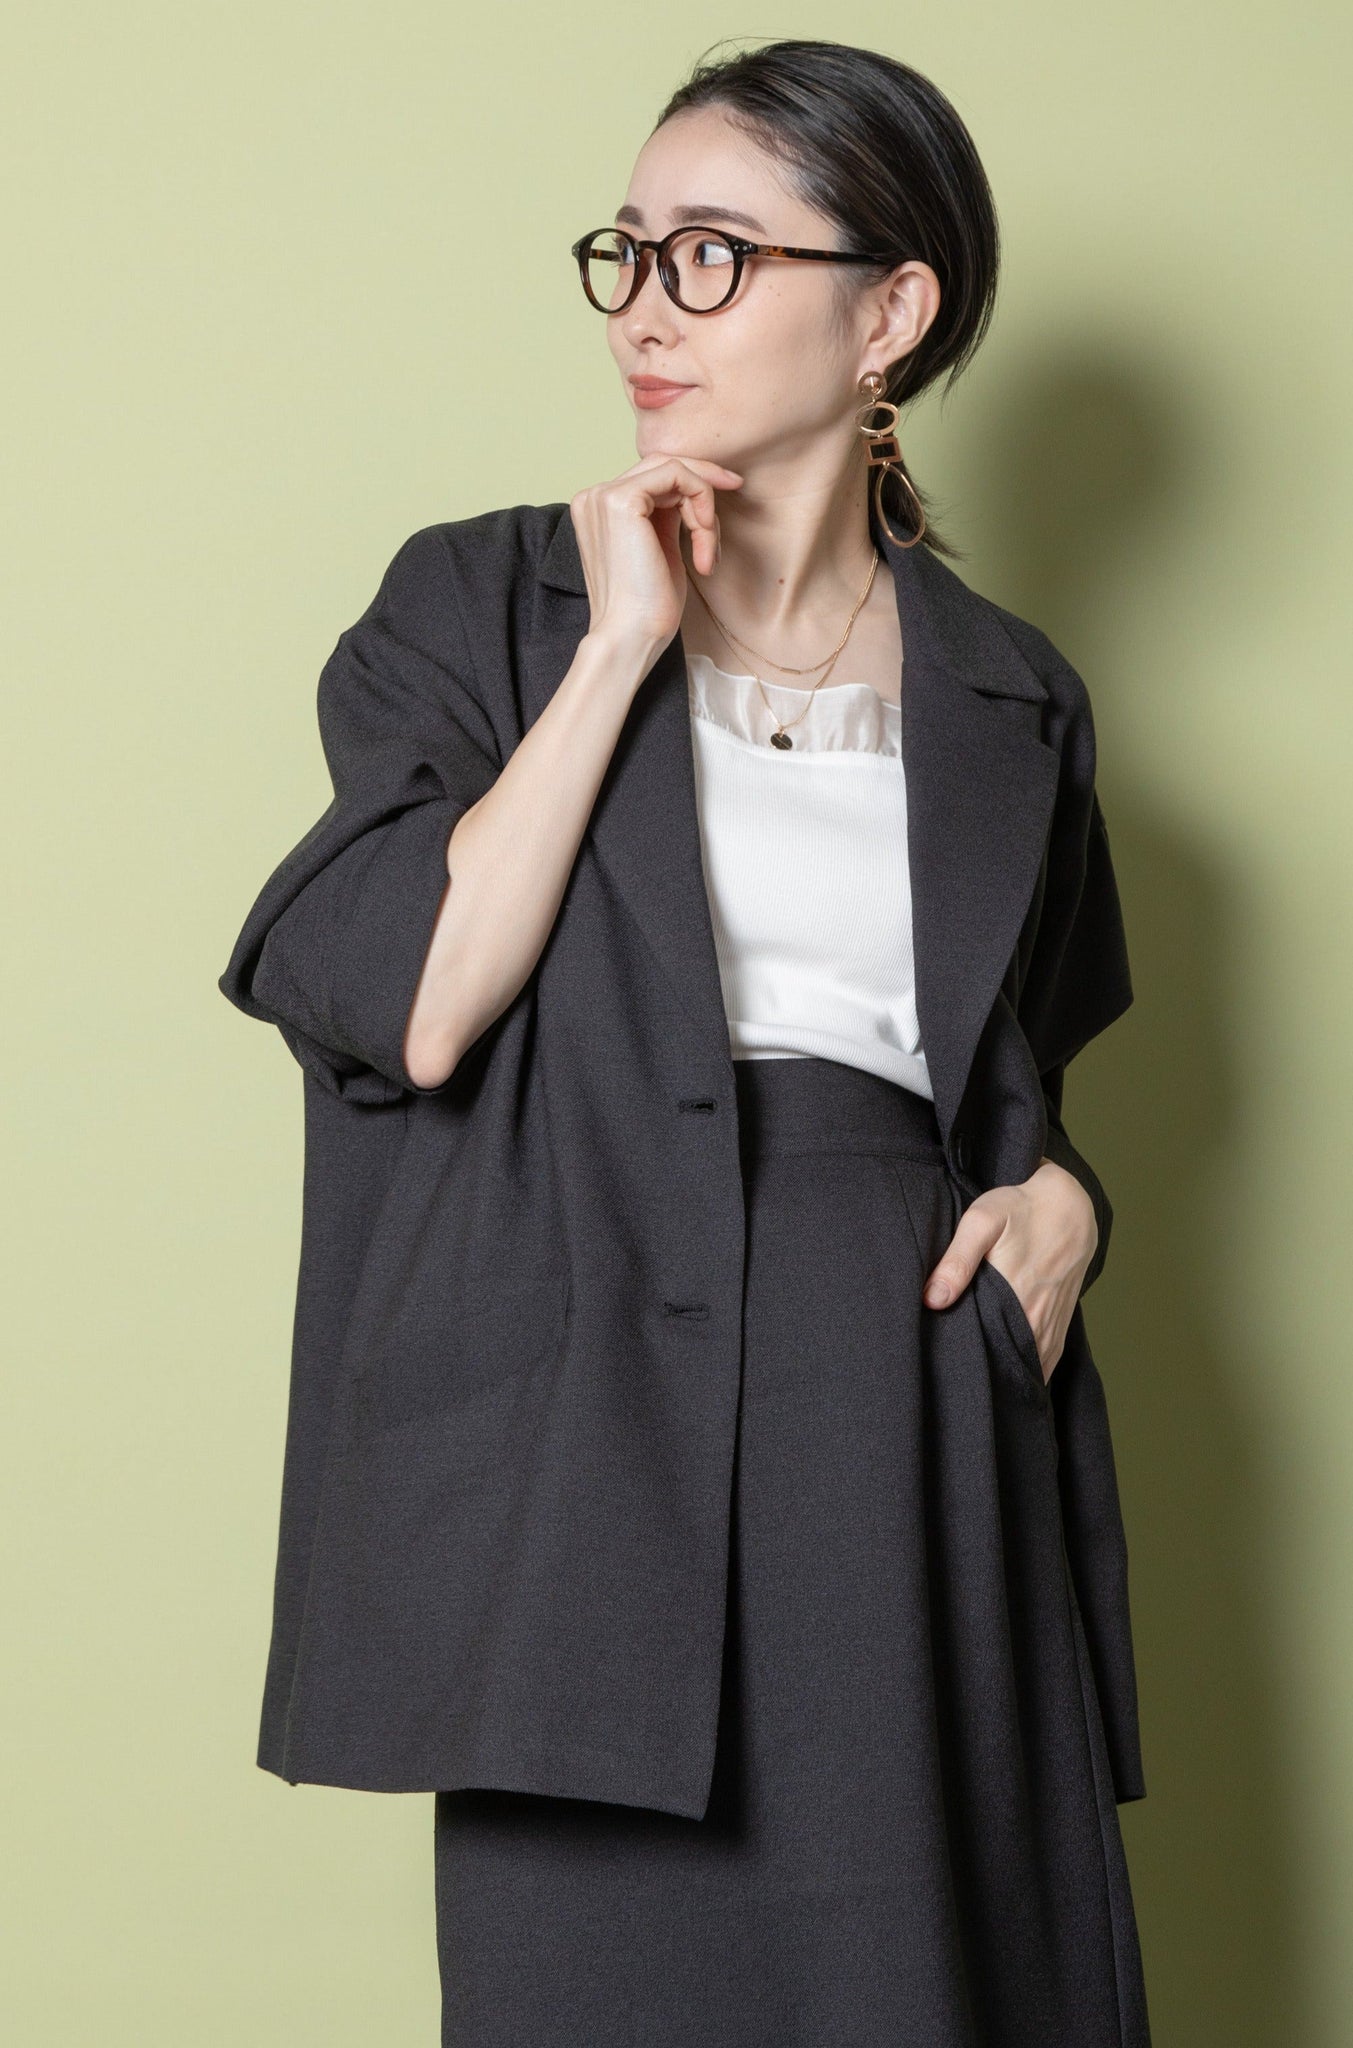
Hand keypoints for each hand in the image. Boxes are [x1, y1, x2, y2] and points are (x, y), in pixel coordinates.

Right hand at [570, 454, 742, 661]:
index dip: (693, 480)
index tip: (728, 489)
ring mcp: (603, 496)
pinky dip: (701, 503)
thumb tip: (694, 492)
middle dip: (704, 481)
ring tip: (709, 550)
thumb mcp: (662, 549)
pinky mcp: (620, 500)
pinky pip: (678, 476)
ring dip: (704, 506)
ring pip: (673, 468)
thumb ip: (668, 515)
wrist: (632, 638)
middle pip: (662, 464)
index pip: (652, 475)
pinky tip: (704, 541)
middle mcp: (594, 496)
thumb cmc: (649, 608)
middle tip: (736, 488)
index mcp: (599, 509)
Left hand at [922, 1159, 1098, 1381]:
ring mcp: (1052, 1325)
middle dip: (983, 1375)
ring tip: (979, 1379)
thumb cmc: (1021, 1211)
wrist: (1070, 1206)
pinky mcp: (1060, 1323)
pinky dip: (1029, 1370)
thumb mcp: (983, 1222)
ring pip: (1028, 1367)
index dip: (966, 1366)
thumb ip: (957, 1260)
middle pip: (1007, 1364)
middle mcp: (1038, 1320)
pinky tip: (1009, 1375)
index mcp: (1016, 1300)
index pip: (988, 1353)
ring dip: (1007, 1375)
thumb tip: (932, 1299)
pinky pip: (1046, 1361)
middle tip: (953, 1379)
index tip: (945, 1370)